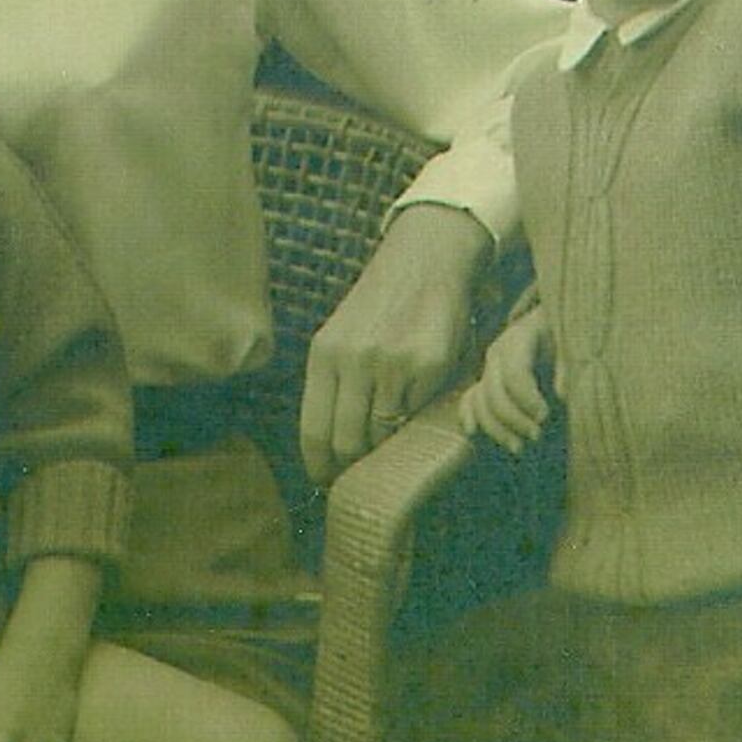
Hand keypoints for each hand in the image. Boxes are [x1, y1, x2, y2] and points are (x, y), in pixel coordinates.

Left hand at [301, 203, 490, 483]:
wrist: (425, 260)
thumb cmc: (382, 305)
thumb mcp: (343, 337)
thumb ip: (336, 385)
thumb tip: (335, 448)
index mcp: (323, 355)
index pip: (314, 431)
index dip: (321, 467)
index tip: (328, 481)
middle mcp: (352, 361)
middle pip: (347, 442)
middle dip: (355, 464)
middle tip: (363, 471)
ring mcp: (390, 364)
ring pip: (384, 433)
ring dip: (388, 441)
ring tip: (392, 434)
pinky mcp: (427, 365)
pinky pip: (418, 412)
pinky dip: (417, 415)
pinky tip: (418, 399)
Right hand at [457, 306, 556, 453]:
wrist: (551, 324)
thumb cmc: (565, 335)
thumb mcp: (572, 342)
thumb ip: (568, 366)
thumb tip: (562, 394)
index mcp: (519, 339)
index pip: (515, 374)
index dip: (527, 399)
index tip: (546, 416)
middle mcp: (498, 353)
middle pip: (494, 392)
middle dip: (514, 418)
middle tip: (537, 436)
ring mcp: (489, 368)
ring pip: (480, 401)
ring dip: (495, 427)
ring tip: (518, 447)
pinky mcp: (486, 380)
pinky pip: (470, 399)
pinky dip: (468, 415)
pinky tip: (473, 433)